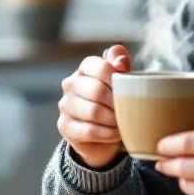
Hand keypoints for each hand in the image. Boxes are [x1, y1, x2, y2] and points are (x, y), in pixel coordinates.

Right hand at [57, 45, 130, 167]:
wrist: (104, 133)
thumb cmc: (114, 101)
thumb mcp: (122, 81)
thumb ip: (122, 65)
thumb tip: (121, 61)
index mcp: (85, 68)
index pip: (100, 67)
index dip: (117, 79)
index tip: (129, 90)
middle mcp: (70, 84)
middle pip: (96, 90)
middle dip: (116, 103)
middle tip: (128, 111)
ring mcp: (65, 105)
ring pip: (93, 111)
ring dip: (113, 120)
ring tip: (123, 123)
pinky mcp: (64, 126)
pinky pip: (89, 130)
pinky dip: (107, 133)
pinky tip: (115, 133)